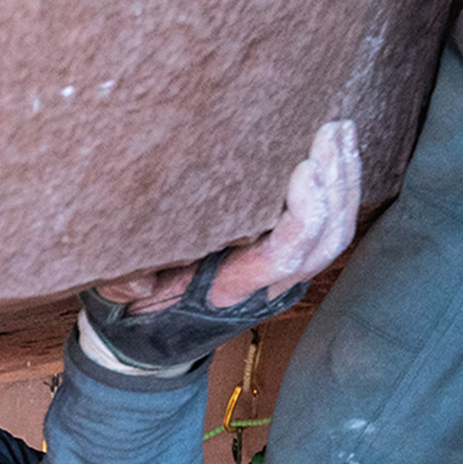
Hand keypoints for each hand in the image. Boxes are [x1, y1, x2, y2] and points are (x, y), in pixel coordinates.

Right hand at [96, 120, 360, 312]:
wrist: (153, 333)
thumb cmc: (137, 304)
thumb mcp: (118, 293)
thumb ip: (123, 287)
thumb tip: (140, 284)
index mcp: (230, 290)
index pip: (282, 258)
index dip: (303, 216)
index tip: (302, 167)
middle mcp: (266, 285)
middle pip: (324, 242)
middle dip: (334, 184)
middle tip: (330, 129)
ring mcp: (283, 274)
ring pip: (334, 235)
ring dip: (344, 181)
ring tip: (342, 130)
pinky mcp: (287, 258)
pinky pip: (328, 228)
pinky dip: (340, 189)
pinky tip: (339, 150)